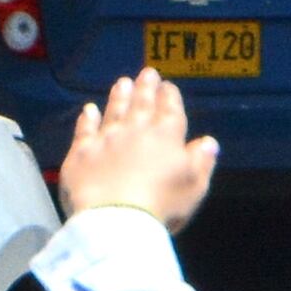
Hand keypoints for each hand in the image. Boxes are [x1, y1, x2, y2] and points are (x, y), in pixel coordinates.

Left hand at [58, 67, 220, 230]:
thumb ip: (202, 161)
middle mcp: (135, 131)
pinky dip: (87, 119)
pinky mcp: (81, 153)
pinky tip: (88, 110)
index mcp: (166, 137)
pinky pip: (84, 130)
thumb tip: (208, 142)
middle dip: (146, 88)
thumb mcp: (194, 186)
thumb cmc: (163, 204)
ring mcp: (106, 139)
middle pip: (141, 104)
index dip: (169, 97)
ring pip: (114, 111)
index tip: (168, 86)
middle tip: (147, 72)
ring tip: (122, 82)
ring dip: (119, 96)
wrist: (117, 218)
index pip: (170, 111)